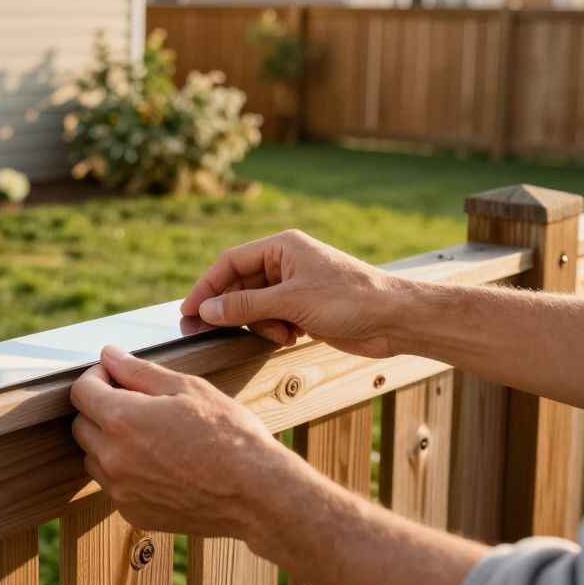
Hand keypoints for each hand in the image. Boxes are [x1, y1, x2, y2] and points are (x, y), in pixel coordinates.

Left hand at [69, 345, 291, 538]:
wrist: (256, 494)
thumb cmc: (228, 435)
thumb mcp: (188, 388)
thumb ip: (139, 371)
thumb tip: (108, 354)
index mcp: (122, 420)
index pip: (81, 392)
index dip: (96, 377)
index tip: (116, 375)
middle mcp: (113, 458)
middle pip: (82, 425)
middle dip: (100, 408)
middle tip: (135, 402)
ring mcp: (121, 490)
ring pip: (94, 458)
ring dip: (109, 442)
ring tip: (150, 435)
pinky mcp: (133, 513)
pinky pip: (114, 486)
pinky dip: (125, 471)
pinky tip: (160, 464)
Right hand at [180, 230, 403, 358]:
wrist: (395, 320)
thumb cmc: (350, 299)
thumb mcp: (292, 302)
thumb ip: (246, 305)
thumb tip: (207, 310)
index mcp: (282, 247)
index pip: (231, 262)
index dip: (206, 286)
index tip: (188, 311)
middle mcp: (286, 263)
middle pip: (240, 285)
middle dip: (230, 309)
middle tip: (207, 331)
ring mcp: (296, 286)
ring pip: (256, 305)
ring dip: (259, 323)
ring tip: (278, 334)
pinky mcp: (306, 308)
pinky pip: (274, 318)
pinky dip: (276, 330)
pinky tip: (292, 337)